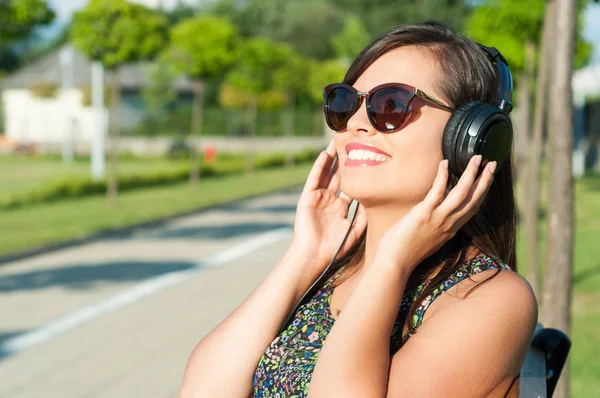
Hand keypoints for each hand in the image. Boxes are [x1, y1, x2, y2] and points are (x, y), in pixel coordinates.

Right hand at [288, 138, 367, 280]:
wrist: (315, 255)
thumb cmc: (334, 247)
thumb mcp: (355, 231)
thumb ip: (364, 216)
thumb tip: (376, 201)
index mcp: (340, 209)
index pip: (350, 187)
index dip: (357, 175)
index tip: (367, 161)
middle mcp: (329, 201)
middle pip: (338, 176)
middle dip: (345, 161)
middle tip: (353, 144)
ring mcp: (318, 198)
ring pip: (327, 173)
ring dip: (332, 158)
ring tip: (338, 142)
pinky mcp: (308, 197)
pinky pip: (314, 178)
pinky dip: (320, 166)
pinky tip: (326, 154)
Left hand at [373, 155, 495, 272]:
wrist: (395, 263)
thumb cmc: (405, 252)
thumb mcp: (426, 238)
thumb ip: (432, 225)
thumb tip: (427, 212)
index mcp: (451, 230)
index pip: (472, 208)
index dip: (481, 193)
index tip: (487, 179)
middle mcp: (449, 224)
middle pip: (473, 199)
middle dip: (485, 180)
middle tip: (492, 163)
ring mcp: (439, 218)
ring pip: (461, 193)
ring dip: (471, 174)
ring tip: (477, 158)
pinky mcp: (425, 213)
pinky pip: (438, 191)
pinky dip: (443, 176)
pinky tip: (445, 163)